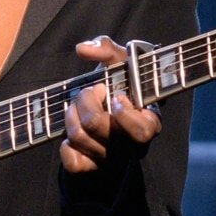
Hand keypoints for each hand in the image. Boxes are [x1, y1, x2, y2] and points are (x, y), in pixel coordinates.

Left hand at [59, 35, 163, 175]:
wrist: (110, 105)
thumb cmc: (122, 82)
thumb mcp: (121, 60)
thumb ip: (106, 48)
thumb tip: (83, 49)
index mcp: (149, 122)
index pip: (142, 131)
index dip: (124, 114)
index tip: (117, 96)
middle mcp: (131, 145)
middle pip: (96, 126)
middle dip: (84, 100)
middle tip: (89, 91)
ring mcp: (111, 158)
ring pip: (80, 138)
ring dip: (71, 115)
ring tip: (77, 106)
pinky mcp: (92, 166)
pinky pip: (74, 164)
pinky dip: (67, 149)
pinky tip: (71, 137)